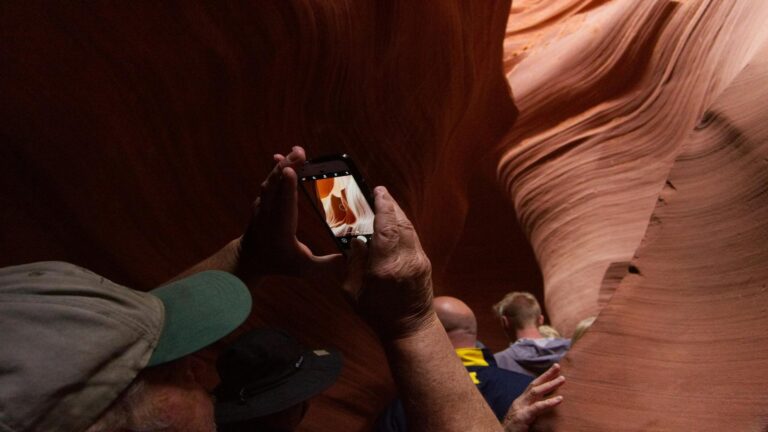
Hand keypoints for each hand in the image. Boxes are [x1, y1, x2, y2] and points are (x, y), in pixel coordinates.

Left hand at [236, 146, 342, 278]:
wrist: (250, 258)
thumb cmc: (279, 262)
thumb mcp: (304, 269)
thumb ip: (326, 264)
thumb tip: (349, 258)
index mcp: (281, 229)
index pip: (284, 205)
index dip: (287, 187)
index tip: (290, 171)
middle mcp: (270, 214)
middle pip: (277, 186)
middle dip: (287, 167)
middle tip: (300, 152)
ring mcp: (264, 204)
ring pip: (272, 180)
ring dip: (284, 163)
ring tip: (297, 151)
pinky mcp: (264, 198)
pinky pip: (270, 180)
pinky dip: (277, 167)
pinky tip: (284, 156)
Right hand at [343, 186, 433, 339]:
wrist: (409, 329)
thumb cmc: (377, 313)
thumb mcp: (352, 291)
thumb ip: (353, 262)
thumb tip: (357, 240)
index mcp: (385, 266)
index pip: (386, 227)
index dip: (382, 205)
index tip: (377, 191)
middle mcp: (405, 259)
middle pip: (400, 222)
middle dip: (391, 204)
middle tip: (380, 193)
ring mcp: (418, 260)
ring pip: (409, 228)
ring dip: (398, 213)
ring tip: (386, 204)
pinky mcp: (424, 263)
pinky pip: (413, 237)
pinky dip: (403, 226)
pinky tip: (394, 224)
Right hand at [503, 364, 564, 431]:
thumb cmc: (514, 428)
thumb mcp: (524, 416)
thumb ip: (532, 409)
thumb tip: (544, 404)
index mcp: (521, 401)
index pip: (532, 386)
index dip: (543, 377)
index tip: (554, 370)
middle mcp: (520, 401)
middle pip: (534, 384)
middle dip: (546, 375)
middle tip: (558, 366)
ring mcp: (521, 408)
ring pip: (535, 392)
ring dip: (549, 385)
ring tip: (562, 379)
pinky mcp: (523, 416)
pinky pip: (537, 407)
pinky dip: (549, 402)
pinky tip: (559, 399)